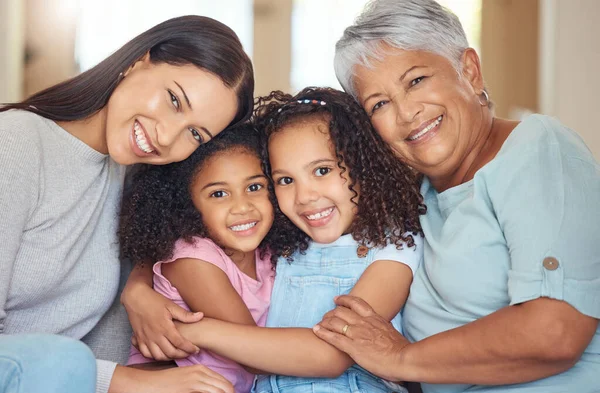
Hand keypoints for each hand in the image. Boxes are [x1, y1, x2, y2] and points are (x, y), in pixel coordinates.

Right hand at [113, 364, 233, 392]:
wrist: (145, 384)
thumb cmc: (163, 385)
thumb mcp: (184, 380)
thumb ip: (199, 385)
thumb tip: (214, 390)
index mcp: (201, 370)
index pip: (225, 384)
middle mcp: (201, 372)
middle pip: (227, 388)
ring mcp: (196, 379)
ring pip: (221, 391)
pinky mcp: (190, 387)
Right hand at [121, 278, 202, 359]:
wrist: (135, 297)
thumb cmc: (154, 300)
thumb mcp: (171, 305)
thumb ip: (185, 314)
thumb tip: (201, 315)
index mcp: (164, 327)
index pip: (180, 343)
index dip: (189, 348)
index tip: (196, 350)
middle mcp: (154, 335)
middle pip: (170, 352)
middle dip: (182, 355)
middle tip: (189, 353)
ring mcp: (145, 338)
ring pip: (158, 356)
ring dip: (168, 358)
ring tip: (177, 354)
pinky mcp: (138, 339)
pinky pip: (146, 354)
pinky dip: (154, 356)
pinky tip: (161, 353)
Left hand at [312, 295, 409, 380]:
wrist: (403, 358)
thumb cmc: (400, 348)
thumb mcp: (390, 331)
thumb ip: (381, 327)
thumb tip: (379, 327)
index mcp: (374, 318)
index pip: (356, 303)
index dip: (344, 299)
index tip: (337, 299)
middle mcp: (363, 323)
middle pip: (341, 311)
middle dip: (331, 312)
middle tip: (325, 315)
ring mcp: (357, 334)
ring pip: (335, 322)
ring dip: (324, 322)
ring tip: (319, 323)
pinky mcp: (352, 347)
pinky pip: (333, 338)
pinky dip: (323, 333)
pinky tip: (316, 331)